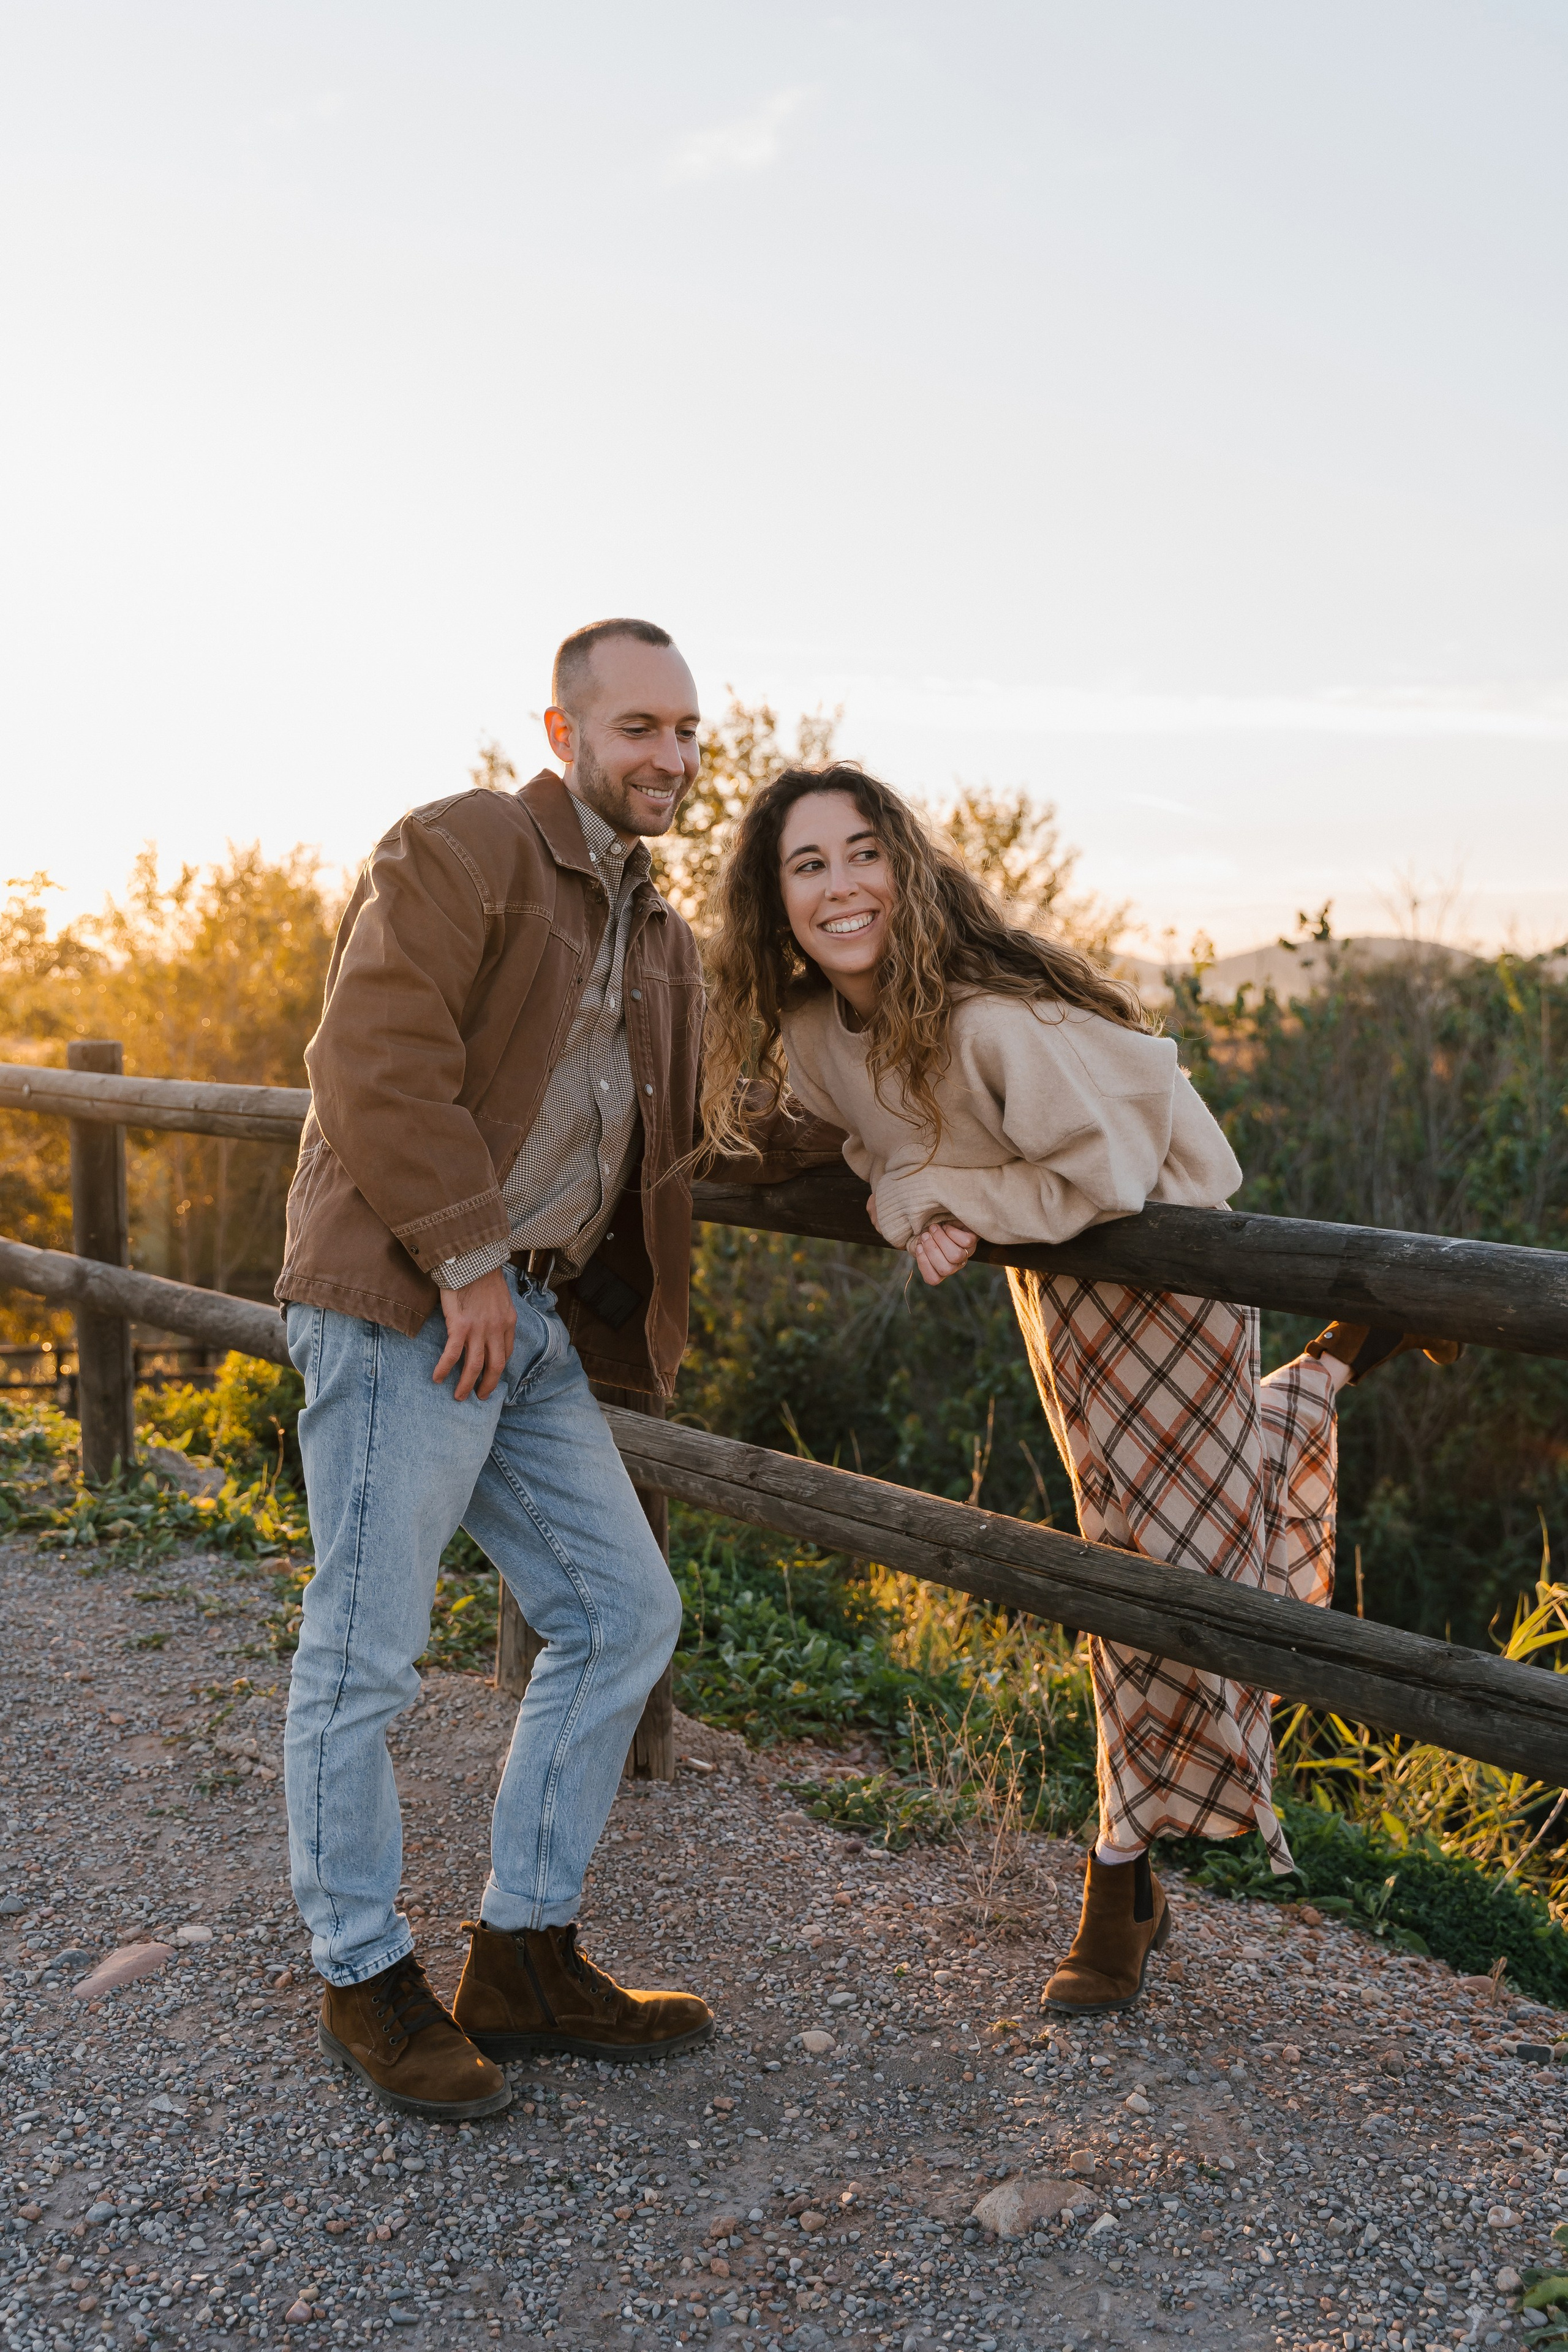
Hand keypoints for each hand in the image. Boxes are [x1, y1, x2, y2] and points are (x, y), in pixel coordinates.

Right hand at [432, 1267, 515, 1401]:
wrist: (471, 1258)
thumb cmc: (481, 1272)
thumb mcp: (499, 1295)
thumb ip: (496, 1312)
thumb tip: (488, 1322)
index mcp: (508, 1321)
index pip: (506, 1352)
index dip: (498, 1367)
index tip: (492, 1375)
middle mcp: (496, 1329)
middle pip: (495, 1365)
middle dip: (488, 1384)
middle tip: (480, 1396)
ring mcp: (479, 1329)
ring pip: (475, 1365)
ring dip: (467, 1384)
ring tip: (459, 1396)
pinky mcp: (460, 1326)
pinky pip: (452, 1355)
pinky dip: (445, 1368)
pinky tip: (437, 1378)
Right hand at [908, 1220, 977, 1286]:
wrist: (950, 1217)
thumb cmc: (933, 1231)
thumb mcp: (923, 1240)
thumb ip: (919, 1246)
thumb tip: (918, 1246)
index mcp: (941, 1268)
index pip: (933, 1279)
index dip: (924, 1264)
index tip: (918, 1246)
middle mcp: (955, 1264)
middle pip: (945, 1269)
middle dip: (931, 1250)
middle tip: (925, 1235)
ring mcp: (965, 1253)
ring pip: (955, 1256)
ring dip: (941, 1240)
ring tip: (934, 1228)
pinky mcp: (973, 1241)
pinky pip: (966, 1241)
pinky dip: (952, 1232)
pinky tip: (946, 1226)